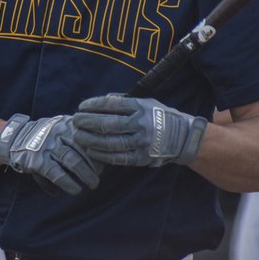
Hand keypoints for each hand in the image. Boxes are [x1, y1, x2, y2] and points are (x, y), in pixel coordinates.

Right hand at [0, 114, 101, 195]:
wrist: (14, 137)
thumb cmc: (44, 136)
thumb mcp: (60, 128)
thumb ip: (77, 138)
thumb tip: (98, 156)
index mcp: (66, 124)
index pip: (89, 138)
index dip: (98, 152)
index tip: (103, 163)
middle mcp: (58, 133)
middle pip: (83, 151)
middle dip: (95, 167)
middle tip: (98, 177)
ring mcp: (48, 146)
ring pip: (74, 162)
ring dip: (86, 176)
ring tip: (92, 184)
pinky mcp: (39, 161)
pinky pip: (58, 174)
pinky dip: (69, 184)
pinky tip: (75, 190)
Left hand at [73, 95, 207, 167]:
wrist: (183, 137)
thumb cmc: (159, 116)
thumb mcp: (146, 103)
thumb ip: (125, 102)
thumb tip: (101, 101)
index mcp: (141, 107)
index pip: (111, 104)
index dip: (93, 105)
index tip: (81, 106)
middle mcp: (140, 124)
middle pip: (107, 124)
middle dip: (87, 122)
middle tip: (75, 121)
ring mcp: (141, 142)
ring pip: (109, 142)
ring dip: (90, 140)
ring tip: (78, 136)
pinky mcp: (141, 157)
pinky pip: (117, 157)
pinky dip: (101, 155)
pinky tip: (90, 151)